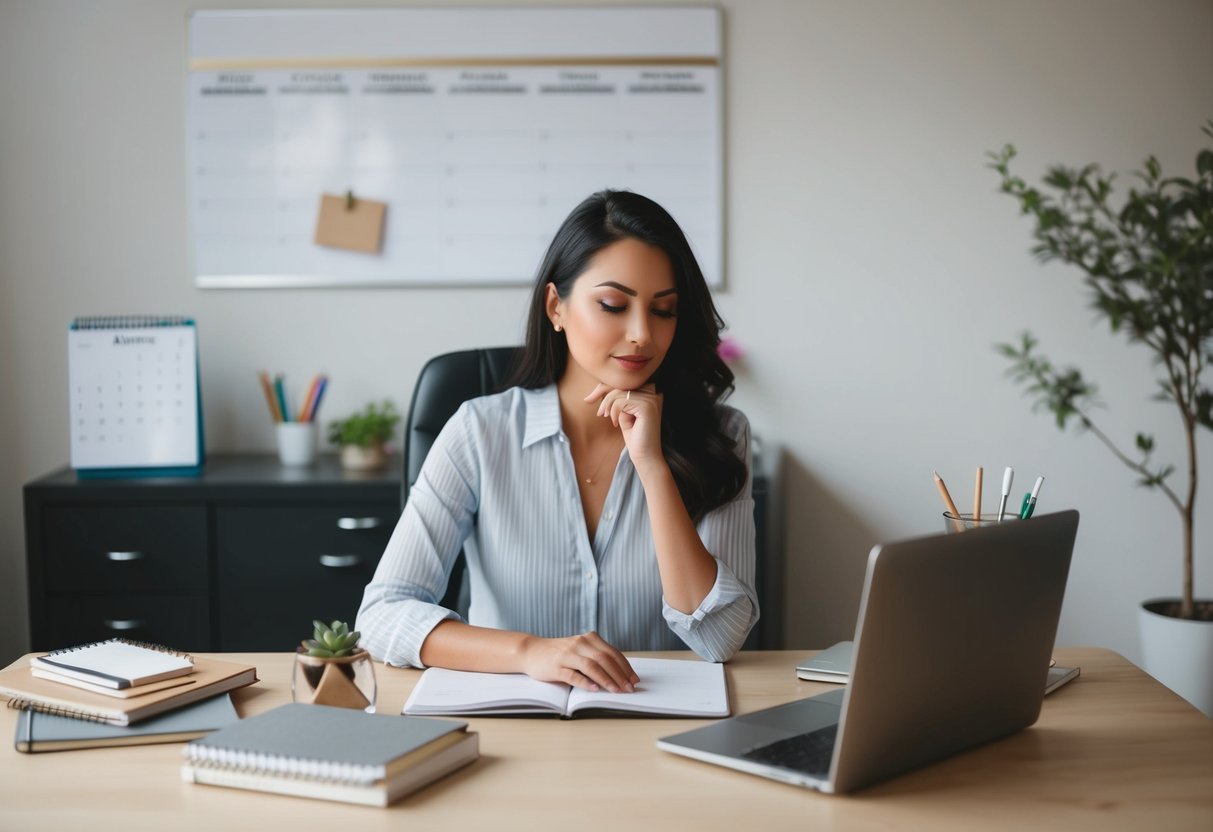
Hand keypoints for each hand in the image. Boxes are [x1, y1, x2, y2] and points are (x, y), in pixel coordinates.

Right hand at [519, 631, 638, 692]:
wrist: (532, 651)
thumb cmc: (560, 654)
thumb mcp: (581, 650)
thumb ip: (598, 658)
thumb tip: (621, 675)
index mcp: (589, 639)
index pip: (612, 653)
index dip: (625, 667)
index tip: (634, 680)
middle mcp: (579, 644)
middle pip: (604, 659)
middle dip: (619, 675)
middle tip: (629, 688)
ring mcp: (567, 654)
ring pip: (591, 666)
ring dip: (606, 679)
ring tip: (616, 690)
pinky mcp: (556, 666)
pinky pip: (573, 674)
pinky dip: (585, 682)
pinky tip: (594, 689)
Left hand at [583, 383, 663, 468]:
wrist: (645, 456)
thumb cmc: (634, 436)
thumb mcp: (621, 413)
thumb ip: (615, 398)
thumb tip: (595, 390)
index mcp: (649, 391)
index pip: (624, 380)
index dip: (605, 386)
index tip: (591, 398)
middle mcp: (653, 392)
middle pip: (621, 382)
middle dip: (602, 392)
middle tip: (595, 408)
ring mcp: (651, 398)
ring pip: (619, 392)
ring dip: (607, 405)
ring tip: (607, 417)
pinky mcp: (647, 406)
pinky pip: (621, 402)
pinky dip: (614, 412)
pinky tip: (615, 423)